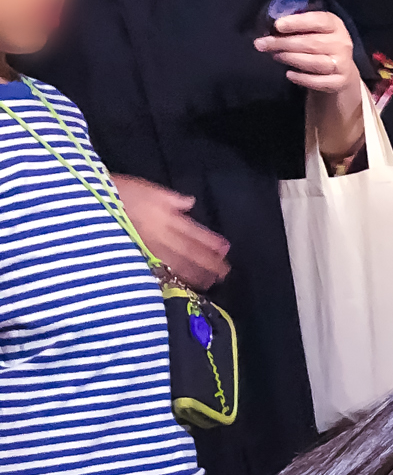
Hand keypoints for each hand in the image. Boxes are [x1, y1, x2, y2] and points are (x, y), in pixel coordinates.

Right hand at [112, 176, 230, 289]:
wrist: (84, 202)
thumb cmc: (113, 192)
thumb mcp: (144, 187)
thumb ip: (170, 198)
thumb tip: (190, 202)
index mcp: (165, 217)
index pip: (194, 232)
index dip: (211, 242)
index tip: (226, 250)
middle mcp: (160, 235)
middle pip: (191, 252)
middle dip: (209, 264)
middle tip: (225, 273)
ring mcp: (148, 250)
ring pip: (178, 266)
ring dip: (196, 275)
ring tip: (210, 283)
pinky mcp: (136, 259)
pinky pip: (159, 273)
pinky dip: (173, 280)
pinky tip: (182, 286)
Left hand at [254, 10, 358, 93]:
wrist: (339, 67)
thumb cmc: (318, 43)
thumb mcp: (311, 29)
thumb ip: (296, 26)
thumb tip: (271, 30)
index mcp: (334, 24)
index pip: (317, 21)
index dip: (296, 22)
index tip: (277, 26)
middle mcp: (342, 43)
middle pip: (312, 43)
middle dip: (284, 43)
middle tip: (263, 44)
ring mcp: (343, 63)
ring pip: (315, 62)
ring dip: (291, 59)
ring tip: (275, 56)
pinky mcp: (341, 81)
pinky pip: (320, 81)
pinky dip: (302, 78)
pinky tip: (289, 74)